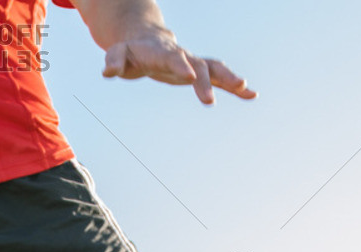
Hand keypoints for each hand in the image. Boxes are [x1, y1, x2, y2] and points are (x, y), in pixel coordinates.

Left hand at [102, 32, 255, 103]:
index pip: (172, 58)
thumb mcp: (117, 54)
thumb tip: (109, 71)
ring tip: (246, 89)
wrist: (145, 42)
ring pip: (214, 68)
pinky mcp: (199, 72)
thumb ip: (114, 61)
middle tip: (211, 100)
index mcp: (162, 52)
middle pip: (198, 65)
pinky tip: (252, 95)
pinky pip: (219, 78)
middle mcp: (182, 56)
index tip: (190, 77)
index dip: (181, 66)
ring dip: (229, 79)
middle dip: (206, 81)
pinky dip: (235, 87)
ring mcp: (193, 63)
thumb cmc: (129, 51)